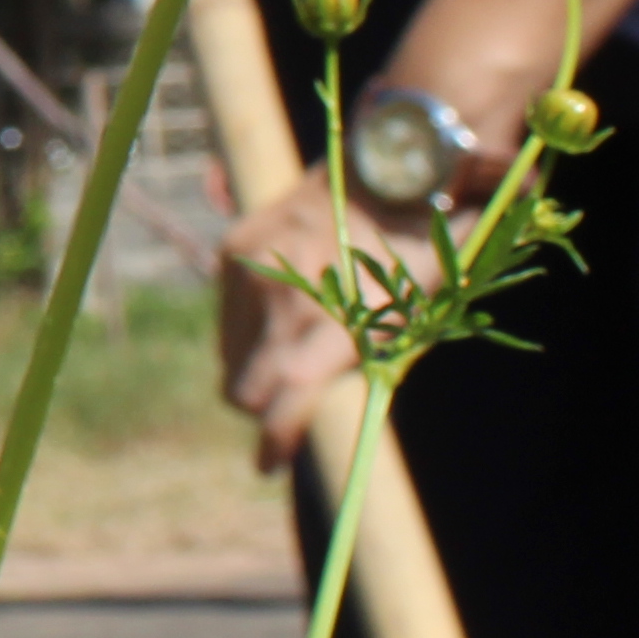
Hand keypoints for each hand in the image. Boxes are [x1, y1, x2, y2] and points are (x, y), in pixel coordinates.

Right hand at [214, 177, 435, 472]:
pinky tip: (284, 310)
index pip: (289, 395)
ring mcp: (249, 268)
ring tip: (299, 341)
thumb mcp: (410, 320)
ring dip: (256, 367)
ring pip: (229, 357)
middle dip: (264, 408)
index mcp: (338, 316)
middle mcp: (283, 292)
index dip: (275, 438)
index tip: (267, 465)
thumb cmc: (413, 256)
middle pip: (242, 389)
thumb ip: (365, 370)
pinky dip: (249, 330)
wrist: (385, 172)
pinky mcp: (231, 250)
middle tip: (294, 403)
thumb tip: (314, 418)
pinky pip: (225, 319)